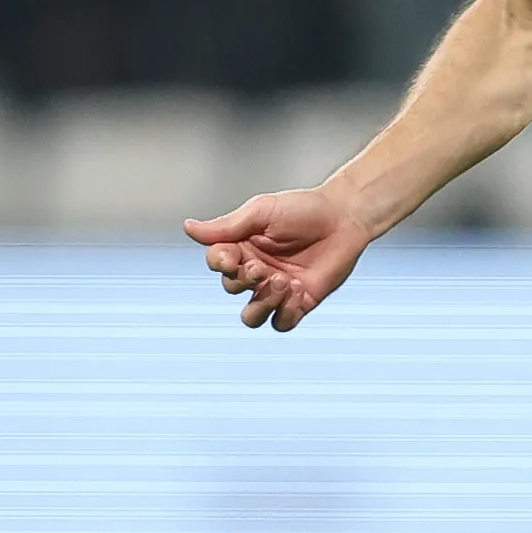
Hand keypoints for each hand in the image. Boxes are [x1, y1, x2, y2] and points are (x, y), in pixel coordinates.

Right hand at [184, 188, 373, 332]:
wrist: (344, 218)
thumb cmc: (303, 209)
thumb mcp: (261, 212)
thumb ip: (226, 226)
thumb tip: (188, 227)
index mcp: (241, 247)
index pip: (217, 264)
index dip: (221, 264)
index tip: (233, 255)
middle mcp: (256, 271)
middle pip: (231, 289)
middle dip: (244, 280)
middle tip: (263, 267)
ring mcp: (277, 289)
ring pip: (251, 317)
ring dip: (260, 305)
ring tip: (281, 283)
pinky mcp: (300, 302)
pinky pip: (281, 323)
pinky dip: (284, 313)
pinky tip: (298, 292)